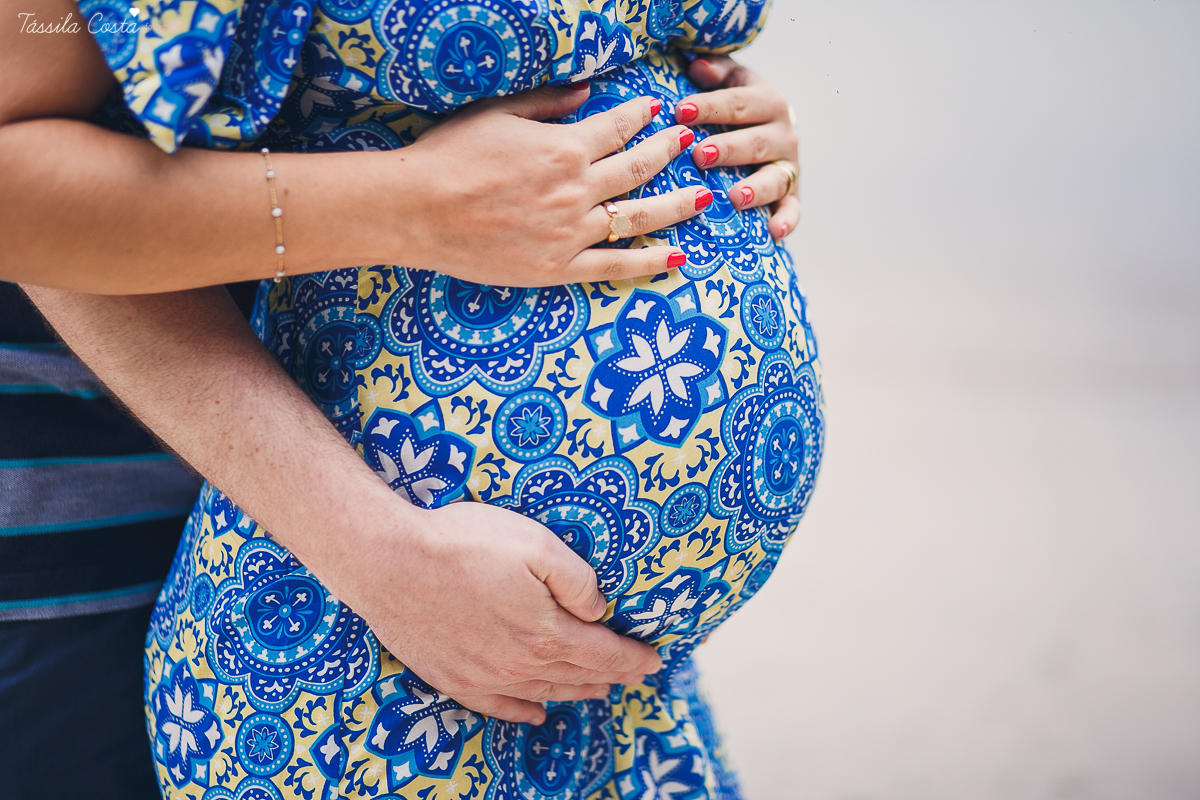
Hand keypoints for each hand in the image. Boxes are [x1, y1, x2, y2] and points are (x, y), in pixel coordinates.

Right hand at [352, 500, 662, 724]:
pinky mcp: (451, 676)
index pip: (603, 653)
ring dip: (575, 693)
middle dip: (611, 675)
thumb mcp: (537, 544)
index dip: (632, 658)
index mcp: (546, 632)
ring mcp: (483, 675)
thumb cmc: (462, 543)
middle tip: (635, 675)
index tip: (655, 660)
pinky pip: (497, 706)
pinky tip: (536, 715)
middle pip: (577, 676)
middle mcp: (519, 663)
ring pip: (542, 693)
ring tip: (599, 691)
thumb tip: (599, 611)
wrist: (387, 561)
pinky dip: (522, 712)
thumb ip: (578, 580)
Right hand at [395, 85, 710, 284]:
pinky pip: (615, 266)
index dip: (641, 117)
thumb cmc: (448, 156)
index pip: (617, 127)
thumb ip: (546, 103)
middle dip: (669, 151)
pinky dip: (649, 262)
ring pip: (639, 217)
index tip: (658, 110)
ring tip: (705, 197)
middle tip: (691, 142)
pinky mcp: (559, 267)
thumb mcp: (495, 114)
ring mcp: (571, 231)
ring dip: (677, 205)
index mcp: (564, 147)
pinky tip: (676, 257)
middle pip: (638, 168)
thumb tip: (587, 94)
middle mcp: (577, 189)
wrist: (416, 210)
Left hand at [675, 56, 800, 239]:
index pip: (739, 103)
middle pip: (755, 142)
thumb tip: (698, 66)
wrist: (773, 128)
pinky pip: (792, 210)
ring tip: (734, 196)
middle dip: (728, 149)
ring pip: (774, 178)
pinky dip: (786, 221)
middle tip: (699, 156)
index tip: (680, 111)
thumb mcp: (730, 80)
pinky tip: (774, 232)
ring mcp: (788, 166)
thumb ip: (715, 70)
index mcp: (768, 101)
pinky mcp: (792, 195)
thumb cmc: (737, 105)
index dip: (710, 107)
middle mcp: (784, 134)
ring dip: (755, 188)